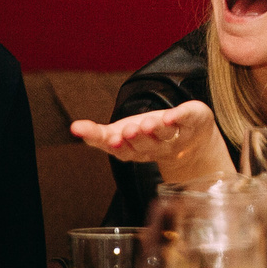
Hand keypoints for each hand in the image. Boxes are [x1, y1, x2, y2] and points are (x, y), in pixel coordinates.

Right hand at [71, 101, 222, 173]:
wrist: (192, 141)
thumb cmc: (149, 136)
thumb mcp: (120, 135)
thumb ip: (97, 134)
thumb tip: (74, 129)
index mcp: (135, 150)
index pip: (123, 152)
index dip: (116, 147)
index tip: (111, 141)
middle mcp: (155, 146)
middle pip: (144, 145)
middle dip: (135, 138)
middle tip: (128, 132)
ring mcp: (175, 136)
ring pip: (164, 135)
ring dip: (155, 130)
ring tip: (147, 124)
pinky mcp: (191, 121)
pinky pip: (186, 119)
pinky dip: (180, 117)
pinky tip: (172, 115)